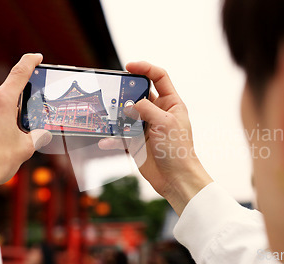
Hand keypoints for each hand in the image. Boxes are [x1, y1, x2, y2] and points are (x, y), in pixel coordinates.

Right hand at [99, 62, 212, 214]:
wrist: (176, 179)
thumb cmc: (178, 150)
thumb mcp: (165, 123)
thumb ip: (146, 109)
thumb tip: (129, 105)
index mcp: (171, 103)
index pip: (159, 77)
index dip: (145, 68)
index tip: (129, 66)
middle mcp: (158, 113)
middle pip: (138, 94)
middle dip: (125, 92)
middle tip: (112, 92)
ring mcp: (146, 127)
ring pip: (126, 114)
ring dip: (116, 115)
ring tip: (105, 115)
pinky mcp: (137, 142)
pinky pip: (120, 136)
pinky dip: (112, 138)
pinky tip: (105, 141)